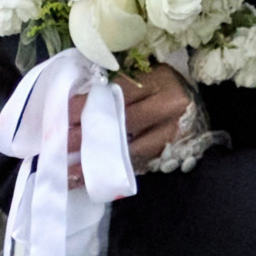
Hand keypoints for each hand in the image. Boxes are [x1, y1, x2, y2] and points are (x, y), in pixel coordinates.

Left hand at [65, 65, 197, 183]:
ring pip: (128, 149)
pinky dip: (110, 171)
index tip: (62, 113)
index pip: (118, 92)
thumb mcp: (146, 76)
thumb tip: (77, 98)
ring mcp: (170, 134)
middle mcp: (168, 107)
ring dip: (96, 160)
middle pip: (121, 121)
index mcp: (160, 80)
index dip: (89, 103)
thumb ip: (120, 85)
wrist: (197, 107)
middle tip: (58, 143)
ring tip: (67, 169)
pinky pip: (135, 164)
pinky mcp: (168, 154)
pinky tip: (89, 179)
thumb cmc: (164, 87)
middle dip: (87, 134)